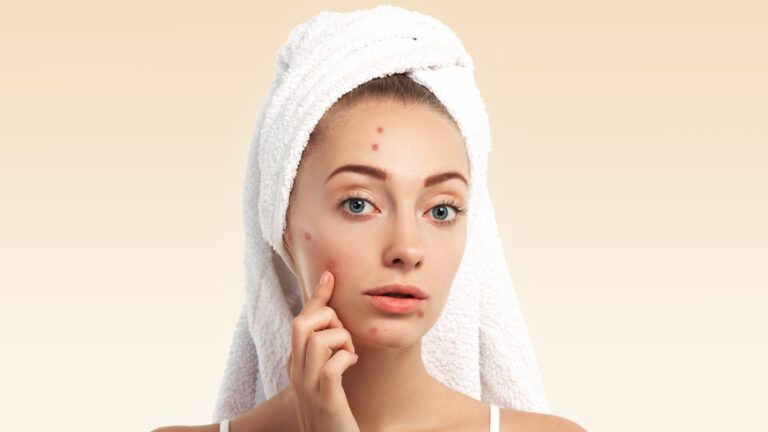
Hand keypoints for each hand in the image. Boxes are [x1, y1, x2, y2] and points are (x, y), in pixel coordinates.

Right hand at [285, 270, 359, 431]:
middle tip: (345, 338)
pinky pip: (331, 367)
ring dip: (341, 340)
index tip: (330, 275)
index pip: (300, 322)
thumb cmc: (333, 416)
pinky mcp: (325, 400)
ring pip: (316, 340)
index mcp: (296, 365)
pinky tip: (353, 365)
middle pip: (301, 324)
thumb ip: (328, 357)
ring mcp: (308, 387)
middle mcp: (296, 373)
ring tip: (350, 355)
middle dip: (328, 319)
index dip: (316, 297)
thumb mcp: (326, 381)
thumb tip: (341, 332)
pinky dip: (345, 359)